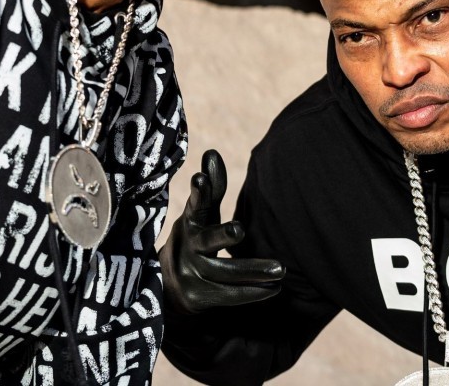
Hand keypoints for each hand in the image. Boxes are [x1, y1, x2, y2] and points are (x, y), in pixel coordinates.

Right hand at [160, 150, 285, 314]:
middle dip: (222, 234)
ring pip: (224, 273)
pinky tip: (274, 288)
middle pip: (208, 240)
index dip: (199, 191)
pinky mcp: (198, 297)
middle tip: (240, 229)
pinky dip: (252, 292)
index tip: (199, 178)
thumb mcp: (201, 214)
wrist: (169, 284)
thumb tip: (212, 153)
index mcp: (191, 221)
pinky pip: (228, 295)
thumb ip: (211, 189)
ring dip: (252, 270)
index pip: (196, 204)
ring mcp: (191, 273)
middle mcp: (189, 246)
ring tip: (280, 269)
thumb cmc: (195, 237)